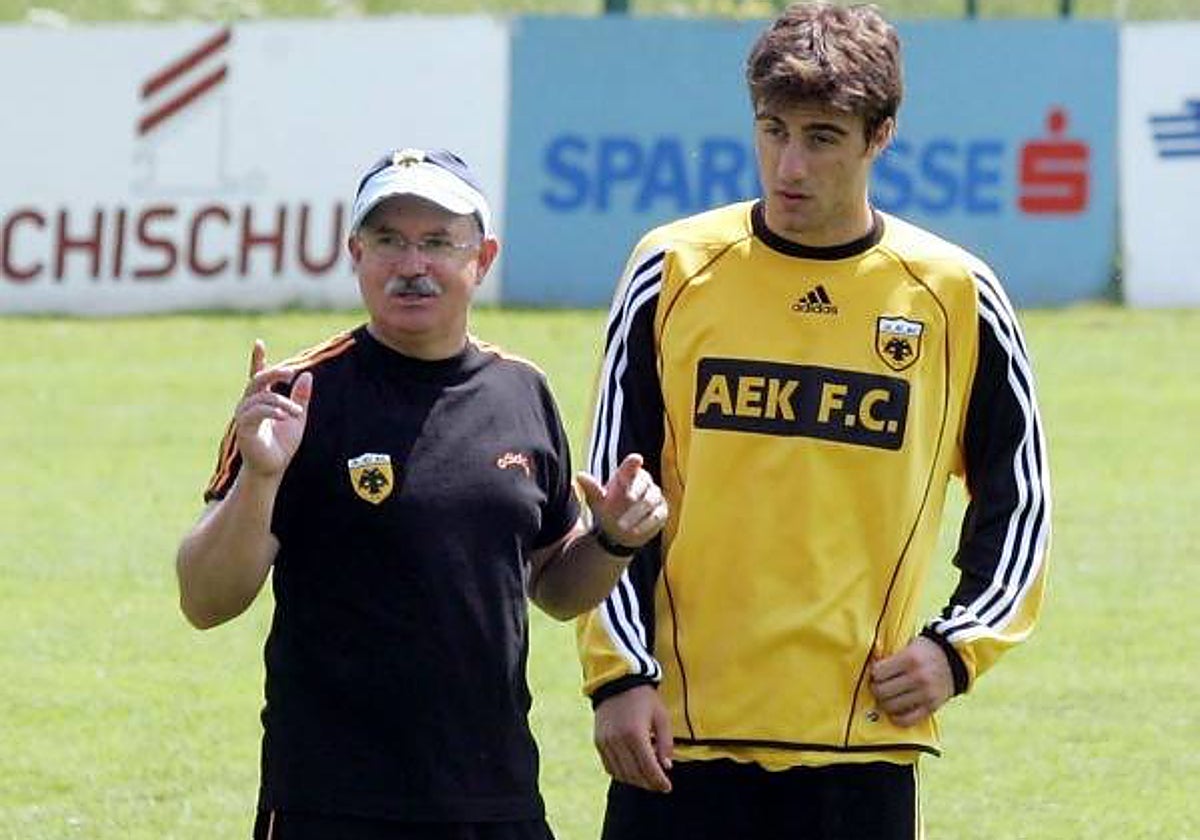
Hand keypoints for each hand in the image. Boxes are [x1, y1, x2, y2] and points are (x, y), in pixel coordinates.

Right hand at [234, 340, 311, 478]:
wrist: (272, 469)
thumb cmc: (282, 445)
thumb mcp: (297, 418)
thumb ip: (301, 397)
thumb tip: (307, 374)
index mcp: (261, 400)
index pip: (257, 375)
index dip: (257, 359)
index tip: (259, 342)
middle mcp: (249, 404)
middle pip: (257, 380)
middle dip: (273, 372)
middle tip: (291, 371)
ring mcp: (244, 416)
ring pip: (261, 397)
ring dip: (282, 402)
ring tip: (296, 412)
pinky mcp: (244, 428)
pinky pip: (255, 413)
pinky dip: (271, 411)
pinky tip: (283, 415)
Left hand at [577, 454, 667, 549]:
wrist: (618, 532)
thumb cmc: (607, 510)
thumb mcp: (596, 501)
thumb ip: (591, 488)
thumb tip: (579, 476)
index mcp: (626, 475)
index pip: (631, 465)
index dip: (633, 463)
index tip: (636, 459)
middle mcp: (643, 482)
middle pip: (644, 483)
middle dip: (633, 494)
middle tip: (625, 502)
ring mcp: (654, 496)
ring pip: (650, 500)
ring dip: (637, 513)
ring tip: (622, 526)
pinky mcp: (661, 511)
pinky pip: (657, 515)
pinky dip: (645, 524)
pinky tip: (634, 532)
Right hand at [594, 684, 673, 792]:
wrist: (617, 681)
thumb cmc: (644, 698)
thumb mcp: (661, 717)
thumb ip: (666, 743)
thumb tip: (665, 766)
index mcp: (636, 734)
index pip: (649, 768)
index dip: (659, 782)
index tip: (667, 787)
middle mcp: (618, 741)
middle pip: (635, 774)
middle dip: (649, 783)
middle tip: (659, 785)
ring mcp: (606, 742)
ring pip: (621, 773)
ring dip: (635, 780)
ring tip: (647, 778)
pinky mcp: (598, 742)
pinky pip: (609, 766)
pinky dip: (621, 773)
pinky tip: (631, 770)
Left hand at [869, 635, 954, 726]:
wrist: (955, 659)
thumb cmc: (926, 651)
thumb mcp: (908, 646)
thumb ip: (890, 657)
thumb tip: (869, 670)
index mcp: (910, 659)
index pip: (878, 672)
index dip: (873, 673)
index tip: (876, 673)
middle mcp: (918, 677)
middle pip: (882, 691)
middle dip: (876, 689)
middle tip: (878, 686)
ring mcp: (926, 694)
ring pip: (891, 706)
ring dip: (884, 703)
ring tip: (887, 697)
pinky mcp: (932, 707)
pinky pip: (907, 719)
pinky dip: (896, 717)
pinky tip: (895, 710)